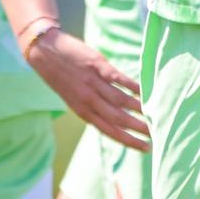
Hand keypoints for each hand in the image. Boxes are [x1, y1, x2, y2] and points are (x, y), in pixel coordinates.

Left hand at [27, 29, 149, 151]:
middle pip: (118, 119)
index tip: (145, 147)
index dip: (128, 140)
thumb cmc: (60, 75)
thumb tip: (115, 114)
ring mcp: (93, 83)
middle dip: (138, 128)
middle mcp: (88, 100)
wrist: (43, 51)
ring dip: (139, 108)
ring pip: (120, 100)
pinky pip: (118, 79)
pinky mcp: (97, 66)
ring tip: (154, 113)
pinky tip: (144, 91)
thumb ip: (92, 106)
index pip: (110, 131)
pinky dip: (133, 86)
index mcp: (82, 111)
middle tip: (156, 133)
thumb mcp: (73, 97)